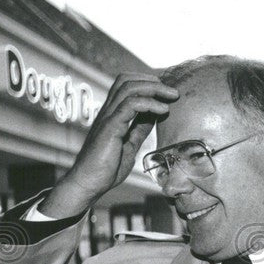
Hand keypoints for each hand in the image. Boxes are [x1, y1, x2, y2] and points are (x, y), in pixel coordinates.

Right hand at [41, 74, 178, 217]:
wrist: (89, 183)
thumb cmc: (106, 168)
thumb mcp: (129, 144)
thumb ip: (139, 129)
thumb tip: (153, 116)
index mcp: (112, 114)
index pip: (127, 85)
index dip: (148, 83)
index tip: (167, 93)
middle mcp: (108, 111)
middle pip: (127, 80)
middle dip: (153, 81)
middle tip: (173, 92)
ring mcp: (107, 118)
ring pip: (128, 88)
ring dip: (154, 89)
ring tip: (172, 97)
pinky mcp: (109, 128)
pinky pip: (129, 106)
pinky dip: (149, 103)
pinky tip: (163, 111)